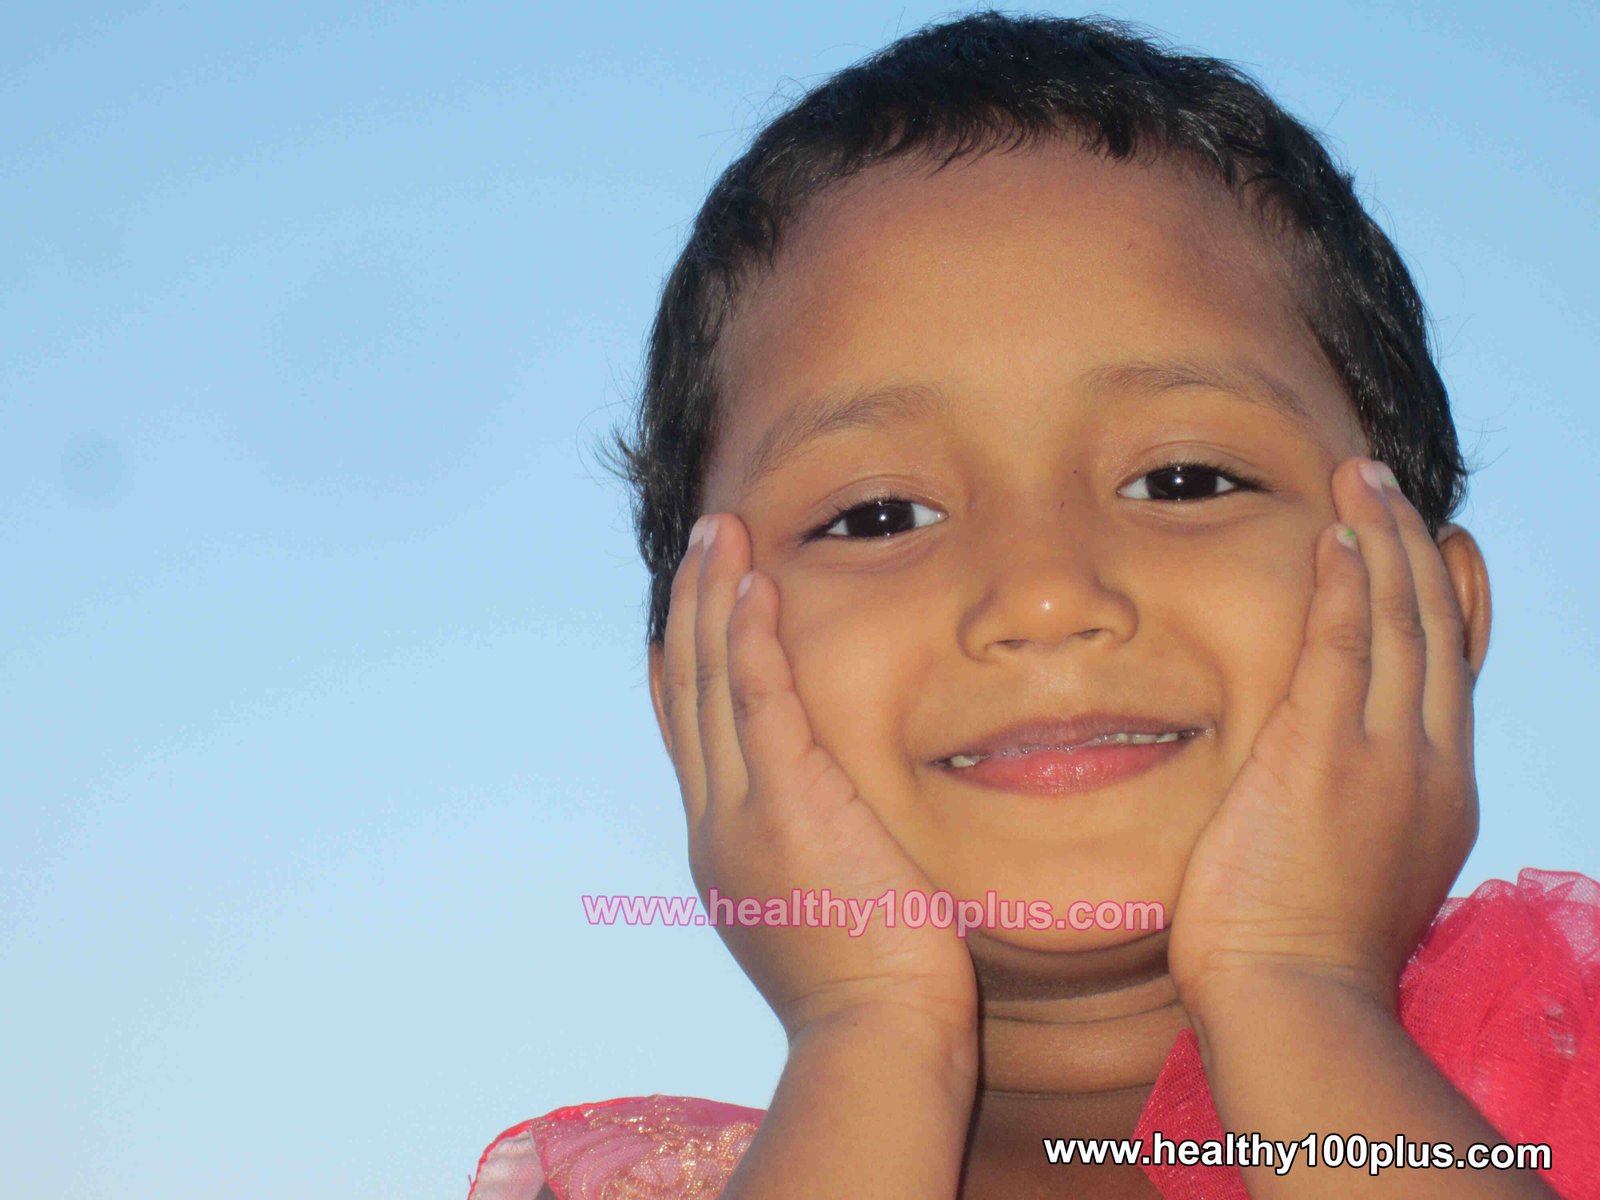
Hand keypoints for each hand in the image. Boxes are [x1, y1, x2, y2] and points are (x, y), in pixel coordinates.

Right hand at [659, 511, 977, 1041]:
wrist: (877, 1037)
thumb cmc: (874, 990)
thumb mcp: (819, 911)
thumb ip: (809, 854)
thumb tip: (829, 826)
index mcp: (723, 846)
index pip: (692, 732)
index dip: (686, 659)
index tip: (690, 607)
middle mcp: (716, 821)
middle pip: (689, 691)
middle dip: (692, 608)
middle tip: (700, 541)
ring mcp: (744, 811)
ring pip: (714, 681)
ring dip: (714, 599)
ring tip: (718, 533)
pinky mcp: (788, 802)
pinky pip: (761, 698)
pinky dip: (752, 636)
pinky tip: (755, 584)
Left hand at [1168, 456, 1477, 1016]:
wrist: (1294, 1004)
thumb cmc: (1301, 958)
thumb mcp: (1354, 875)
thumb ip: (1355, 818)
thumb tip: (1330, 796)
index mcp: (1439, 795)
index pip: (1450, 673)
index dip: (1446, 600)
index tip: (1436, 549)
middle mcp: (1429, 764)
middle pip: (1433, 631)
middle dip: (1413, 548)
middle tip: (1390, 484)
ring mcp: (1384, 756)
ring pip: (1397, 622)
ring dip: (1381, 539)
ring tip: (1362, 477)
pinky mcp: (1324, 753)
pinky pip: (1343, 644)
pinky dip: (1346, 581)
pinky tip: (1338, 532)